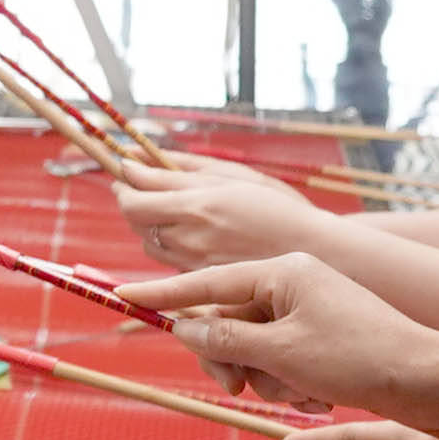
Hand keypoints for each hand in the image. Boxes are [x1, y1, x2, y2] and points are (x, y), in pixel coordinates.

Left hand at [109, 160, 322, 264]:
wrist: (315, 251)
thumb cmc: (277, 206)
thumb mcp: (230, 176)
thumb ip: (176, 169)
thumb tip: (131, 159)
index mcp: (196, 207)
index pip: (132, 200)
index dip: (123, 185)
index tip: (127, 172)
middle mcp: (189, 239)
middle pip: (136, 223)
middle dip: (135, 202)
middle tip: (149, 186)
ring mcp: (195, 263)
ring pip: (150, 243)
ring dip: (152, 224)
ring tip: (179, 210)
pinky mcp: (203, 281)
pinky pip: (171, 260)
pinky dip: (172, 244)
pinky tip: (197, 234)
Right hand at [117, 249, 436, 413]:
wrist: (427, 380)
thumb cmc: (359, 358)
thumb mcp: (282, 352)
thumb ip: (226, 339)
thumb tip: (186, 327)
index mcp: (282, 271)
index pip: (208, 282)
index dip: (164, 294)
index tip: (122, 297)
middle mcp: (293, 283)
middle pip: (229, 322)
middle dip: (234, 362)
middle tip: (239, 390)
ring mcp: (309, 309)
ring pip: (255, 348)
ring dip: (267, 380)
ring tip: (299, 397)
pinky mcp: (323, 337)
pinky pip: (283, 360)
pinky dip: (291, 384)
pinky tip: (315, 401)